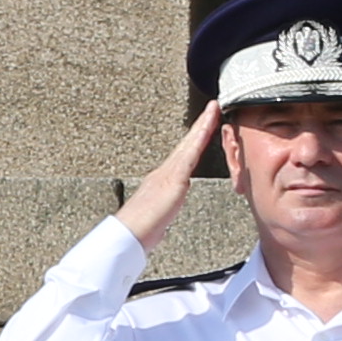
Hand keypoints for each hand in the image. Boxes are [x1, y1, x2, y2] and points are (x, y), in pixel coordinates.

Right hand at [114, 94, 229, 252]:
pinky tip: (206, 127)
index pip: (184, 156)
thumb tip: (160, 215)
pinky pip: (190, 154)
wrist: (128, 233)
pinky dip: (199, 138)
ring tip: (213, 110)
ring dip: (202, 125)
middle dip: (200, 125)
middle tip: (212, 107)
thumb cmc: (138, 230)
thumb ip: (160, 213)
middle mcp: (164, 172)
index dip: (194, 140)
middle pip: (187, 144)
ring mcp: (168, 173)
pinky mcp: (174, 178)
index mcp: (162, 181)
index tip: (204, 125)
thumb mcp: (155, 220)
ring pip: (189, 144)